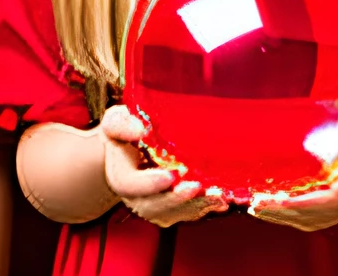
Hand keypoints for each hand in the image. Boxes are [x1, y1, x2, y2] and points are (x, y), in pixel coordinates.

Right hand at [99, 106, 226, 226]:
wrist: (128, 150)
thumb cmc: (124, 131)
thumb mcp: (116, 121)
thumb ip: (121, 124)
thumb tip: (138, 130)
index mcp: (120, 174)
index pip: (129, 185)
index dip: (149, 184)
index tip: (170, 176)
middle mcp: (134, 196)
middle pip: (152, 206)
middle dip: (176, 199)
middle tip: (197, 187)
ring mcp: (152, 205)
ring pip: (170, 214)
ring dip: (194, 207)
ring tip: (216, 196)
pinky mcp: (169, 209)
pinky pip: (183, 215)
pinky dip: (202, 210)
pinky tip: (221, 202)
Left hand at [249, 125, 337, 231]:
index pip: (325, 203)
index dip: (299, 204)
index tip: (276, 200)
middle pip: (309, 216)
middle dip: (281, 213)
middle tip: (254, 204)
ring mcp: (337, 211)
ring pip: (305, 219)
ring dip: (279, 216)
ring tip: (255, 207)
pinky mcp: (330, 209)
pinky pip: (306, 216)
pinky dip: (286, 214)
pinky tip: (268, 206)